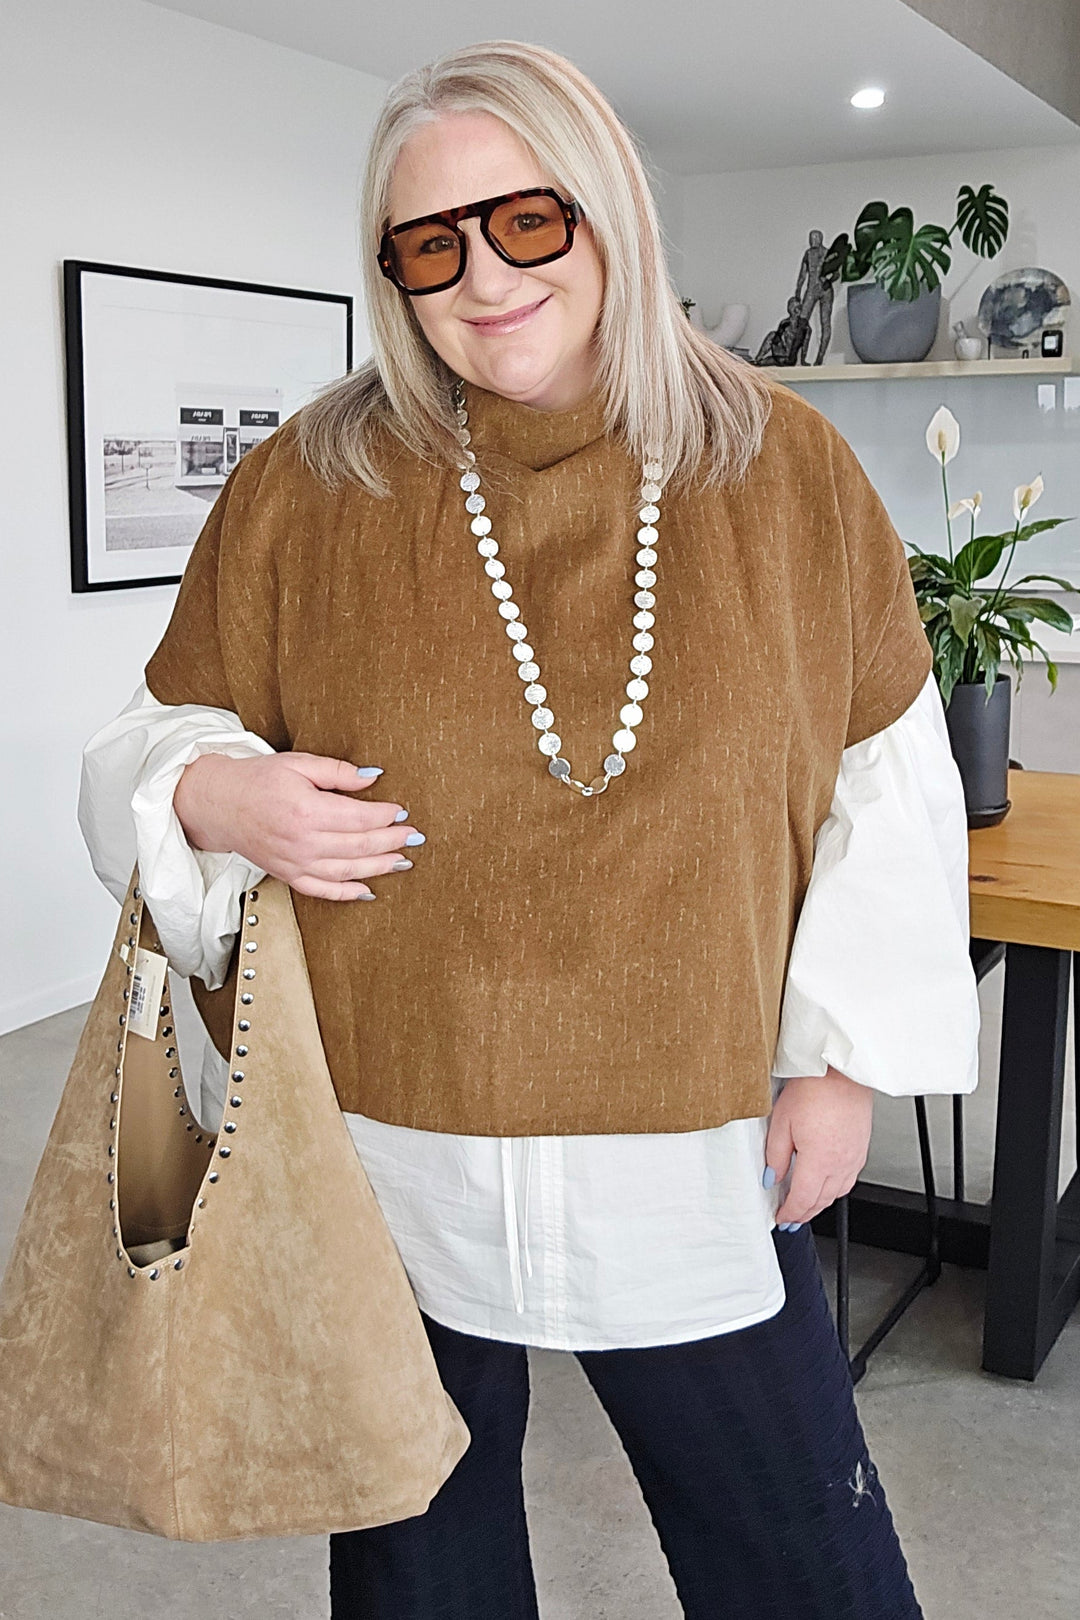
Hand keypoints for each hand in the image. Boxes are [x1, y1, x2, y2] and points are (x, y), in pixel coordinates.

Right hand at [173, 751, 424, 900]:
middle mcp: (302, 841)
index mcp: (306, 810)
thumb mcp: (298, 764)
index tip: (402, 811)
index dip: (386, 816)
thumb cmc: (258, 779)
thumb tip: (373, 778)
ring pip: (347, 872)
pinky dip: (347, 893)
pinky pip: (322, 890)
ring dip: (379, 867)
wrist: (219, 803)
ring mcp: (294, 863)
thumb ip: (337, 772)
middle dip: (391, 841)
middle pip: (359, 846)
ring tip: (402, 861)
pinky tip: (368, 889)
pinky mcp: (287, 875)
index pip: (359, 818)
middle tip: (414, 836)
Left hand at [765, 1066, 872, 1227]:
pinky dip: (835, 1190)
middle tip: (790, 1219)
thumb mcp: (781, 1122)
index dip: (790, 1213)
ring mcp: (854, 1157)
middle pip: (821, 1201)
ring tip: (806, 1207)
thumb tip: (772, 1178)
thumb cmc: (814, 1088)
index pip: (803, 1199)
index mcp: (819, 1159)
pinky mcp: (861, 1148)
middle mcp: (840, 1163)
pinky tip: (826, 1186)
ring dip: (820, 1204)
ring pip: (837, 1193)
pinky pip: (848, 1179)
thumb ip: (776, 1156)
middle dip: (804, 1214)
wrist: (841, 1071)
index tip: (781, 1218)